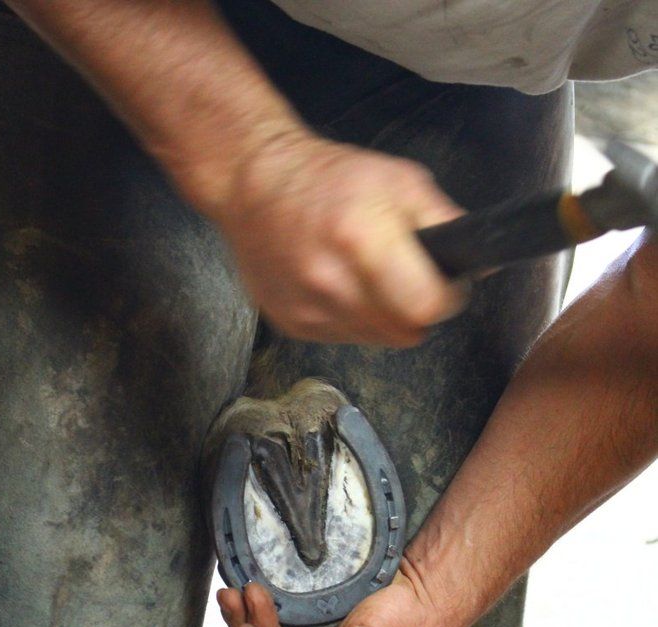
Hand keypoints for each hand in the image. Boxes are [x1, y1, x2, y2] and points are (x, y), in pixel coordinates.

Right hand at [216, 130, 467, 348]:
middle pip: (405, 333)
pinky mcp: (291, 325)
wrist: (252, 184)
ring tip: (371, 279)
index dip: (445, 298)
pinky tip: (340, 286)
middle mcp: (332, 283)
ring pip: (377, 340)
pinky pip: (345, 339)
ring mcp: (308, 310)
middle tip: (410, 280)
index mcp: (362, 241)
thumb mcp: (398, 181)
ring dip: (385, 318)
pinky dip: (353, 319)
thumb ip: (443, 219)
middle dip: (417, 310)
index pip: (426, 307)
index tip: (445, 284)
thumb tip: (482, 260)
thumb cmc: (330, 178)